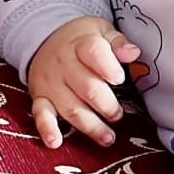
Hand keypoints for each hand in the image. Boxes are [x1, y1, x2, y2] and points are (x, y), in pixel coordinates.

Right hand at [28, 15, 141, 148]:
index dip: (108, 67)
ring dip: (90, 125)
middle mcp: (63, 64)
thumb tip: (133, 53)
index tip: (120, 78)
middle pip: (86, 87)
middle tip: (118, 114)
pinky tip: (56, 142)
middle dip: (106, 105)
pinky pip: (41, 115)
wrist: (46, 40)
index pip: (93, 53)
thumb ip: (118, 42)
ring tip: (108, 137)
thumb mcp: (102, 31)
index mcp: (81, 43)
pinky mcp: (40, 98)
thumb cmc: (82, 39)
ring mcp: (50, 83)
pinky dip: (47, 129)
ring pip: (70, 107)